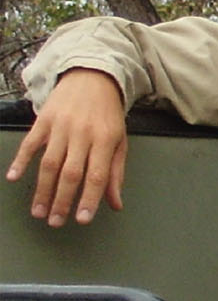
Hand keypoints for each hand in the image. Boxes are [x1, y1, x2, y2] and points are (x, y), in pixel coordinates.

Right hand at [6, 68, 126, 226]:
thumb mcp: (119, 141)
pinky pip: (30, 143)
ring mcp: (61, 126)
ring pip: (49, 163)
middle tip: (55, 222)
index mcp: (105, 139)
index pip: (97, 175)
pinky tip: (14, 177)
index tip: (82, 219)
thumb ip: (115, 173)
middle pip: (71, 173)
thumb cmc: (107, 114)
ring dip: (42, 189)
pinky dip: (20, 160)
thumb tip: (115, 204)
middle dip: (62, 200)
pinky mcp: (43, 120)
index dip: (89, 199)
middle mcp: (82, 133)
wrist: (92, 78)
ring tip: (39, 212)